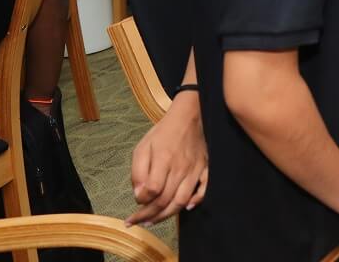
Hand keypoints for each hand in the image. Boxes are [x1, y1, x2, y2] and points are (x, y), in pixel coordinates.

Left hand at [127, 94, 207, 225]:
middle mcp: (180, 168)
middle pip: (165, 201)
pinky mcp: (204, 168)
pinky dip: (196, 201)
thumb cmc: (163, 132)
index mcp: (163, 161)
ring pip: (182, 200)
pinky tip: (186, 208)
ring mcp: (195, 169)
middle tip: (138, 222)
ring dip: (167, 215)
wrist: (189, 115)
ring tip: (154, 220)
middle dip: (149, 216)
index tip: (133, 208)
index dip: (141, 205)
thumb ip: (138, 172)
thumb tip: (139, 195)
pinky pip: (203, 190)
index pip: (152, 192)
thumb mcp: (143, 147)